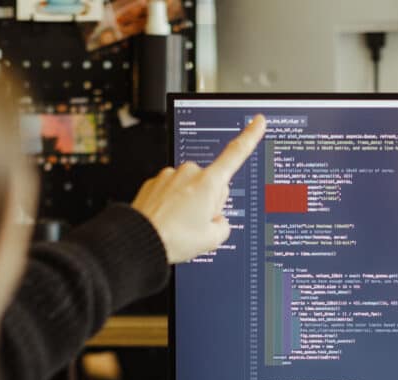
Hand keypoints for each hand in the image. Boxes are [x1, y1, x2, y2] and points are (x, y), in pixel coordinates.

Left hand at [132, 114, 266, 263]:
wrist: (139, 241)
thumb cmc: (174, 238)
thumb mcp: (213, 239)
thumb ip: (224, 225)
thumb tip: (216, 219)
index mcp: (209, 183)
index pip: (236, 154)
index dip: (250, 136)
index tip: (257, 121)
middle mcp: (190, 173)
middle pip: (212, 182)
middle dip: (209, 200)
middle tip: (197, 223)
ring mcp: (170, 176)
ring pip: (191, 187)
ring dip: (189, 203)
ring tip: (178, 224)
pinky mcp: (155, 182)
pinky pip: (172, 191)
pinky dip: (172, 204)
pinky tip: (167, 219)